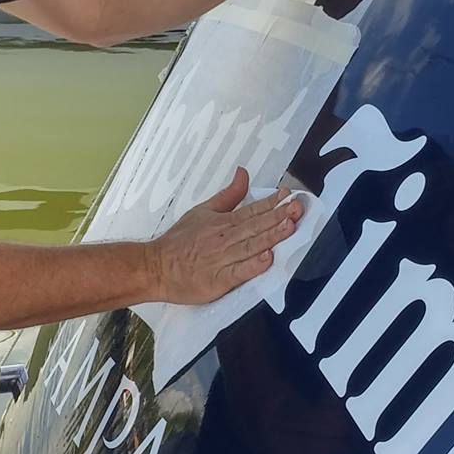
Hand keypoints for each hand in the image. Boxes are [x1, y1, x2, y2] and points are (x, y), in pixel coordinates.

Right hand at [147, 168, 303, 304]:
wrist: (156, 267)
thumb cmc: (179, 241)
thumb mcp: (203, 210)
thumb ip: (228, 195)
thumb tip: (243, 173)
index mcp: (222, 222)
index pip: (252, 210)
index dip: (272, 203)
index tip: (290, 196)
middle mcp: (224, 238)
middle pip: (255, 226)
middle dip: (278, 216)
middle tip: (298, 208)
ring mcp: (222, 259)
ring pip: (251, 246)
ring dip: (271, 236)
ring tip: (289, 227)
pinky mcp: (218, 280)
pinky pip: (238, 272)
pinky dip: (253, 265)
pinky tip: (267, 259)